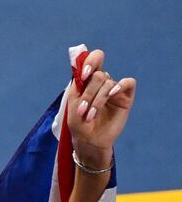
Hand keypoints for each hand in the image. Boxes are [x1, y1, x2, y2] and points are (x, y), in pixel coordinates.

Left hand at [70, 48, 133, 164]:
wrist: (88, 142)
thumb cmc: (78, 124)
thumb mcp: (73, 104)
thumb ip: (78, 85)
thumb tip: (84, 67)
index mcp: (88, 81)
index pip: (94, 60)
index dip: (91, 61)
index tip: (84, 74)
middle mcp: (102, 83)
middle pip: (99, 75)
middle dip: (89, 93)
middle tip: (81, 111)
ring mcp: (114, 90)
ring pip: (108, 83)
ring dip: (97, 100)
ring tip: (89, 117)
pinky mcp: (126, 97)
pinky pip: (128, 82)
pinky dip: (120, 85)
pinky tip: (111, 94)